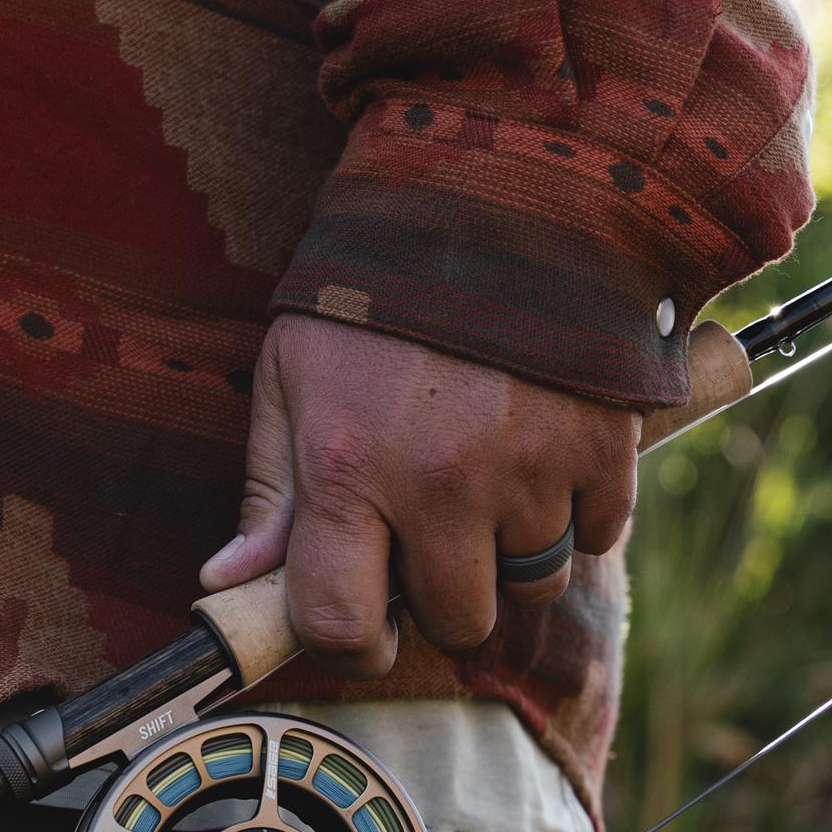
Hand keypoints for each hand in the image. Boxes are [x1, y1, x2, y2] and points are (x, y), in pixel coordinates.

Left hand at [200, 315, 640, 678]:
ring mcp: (530, 468)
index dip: (350, 642)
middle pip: (457, 621)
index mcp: (349, 471)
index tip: (362, 623)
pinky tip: (545, 452)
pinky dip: (577, 511)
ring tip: (491, 479)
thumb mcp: (293, 372)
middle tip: (432, 529)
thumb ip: (269, 489)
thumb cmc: (376, 288)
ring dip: (512, 552)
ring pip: (534, 583)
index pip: (342, 628)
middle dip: (442, 592)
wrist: (498, 189)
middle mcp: (441, 485)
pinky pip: (598, 534)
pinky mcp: (604, 446)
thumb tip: (227, 585)